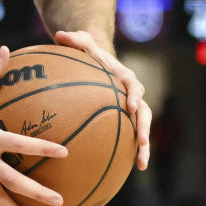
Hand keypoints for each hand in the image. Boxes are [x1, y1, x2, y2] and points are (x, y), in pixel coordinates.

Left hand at [53, 29, 151, 170]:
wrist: (98, 61)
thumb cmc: (88, 52)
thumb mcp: (80, 42)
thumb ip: (73, 39)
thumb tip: (60, 35)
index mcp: (124, 77)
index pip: (133, 85)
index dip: (135, 95)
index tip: (132, 106)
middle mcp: (132, 94)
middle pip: (144, 112)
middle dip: (145, 128)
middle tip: (142, 142)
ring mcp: (131, 109)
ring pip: (141, 129)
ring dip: (143, 147)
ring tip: (141, 165)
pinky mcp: (124, 120)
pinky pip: (127, 137)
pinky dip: (128, 153)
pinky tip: (125, 171)